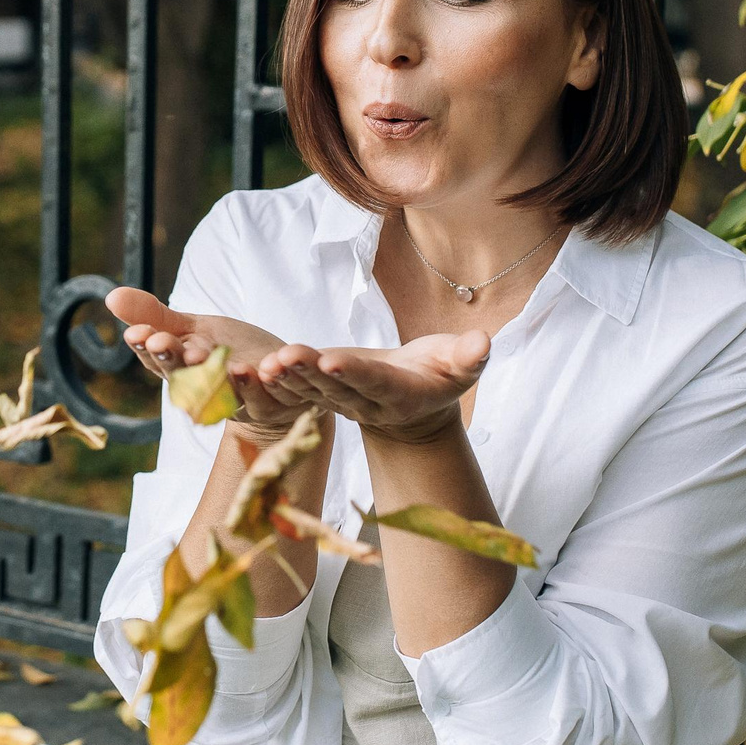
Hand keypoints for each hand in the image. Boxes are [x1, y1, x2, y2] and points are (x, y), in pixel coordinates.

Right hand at [105, 288, 313, 436]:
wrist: (277, 379)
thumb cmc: (226, 352)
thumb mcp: (191, 330)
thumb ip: (156, 317)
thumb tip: (111, 295)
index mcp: (188, 376)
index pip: (164, 364)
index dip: (152, 351)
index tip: (140, 334)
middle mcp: (216, 394)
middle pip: (197, 383)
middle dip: (184, 365)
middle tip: (174, 346)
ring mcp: (254, 401)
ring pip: (242, 396)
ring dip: (235, 381)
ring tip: (235, 366)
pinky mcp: (288, 398)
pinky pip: (285, 390)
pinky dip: (279, 377)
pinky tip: (271, 364)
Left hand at [257, 330, 490, 445]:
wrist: (418, 403)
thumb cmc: (443, 374)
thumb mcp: (462, 366)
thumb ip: (470, 357)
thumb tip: (484, 342)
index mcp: (400, 395)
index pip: (374, 382)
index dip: (353, 373)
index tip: (332, 360)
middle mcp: (368, 403)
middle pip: (336, 386)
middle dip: (309, 372)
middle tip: (285, 357)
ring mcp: (344, 401)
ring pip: (313, 389)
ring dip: (288, 377)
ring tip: (266, 364)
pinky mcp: (327, 393)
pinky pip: (302, 388)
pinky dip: (282, 379)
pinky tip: (261, 368)